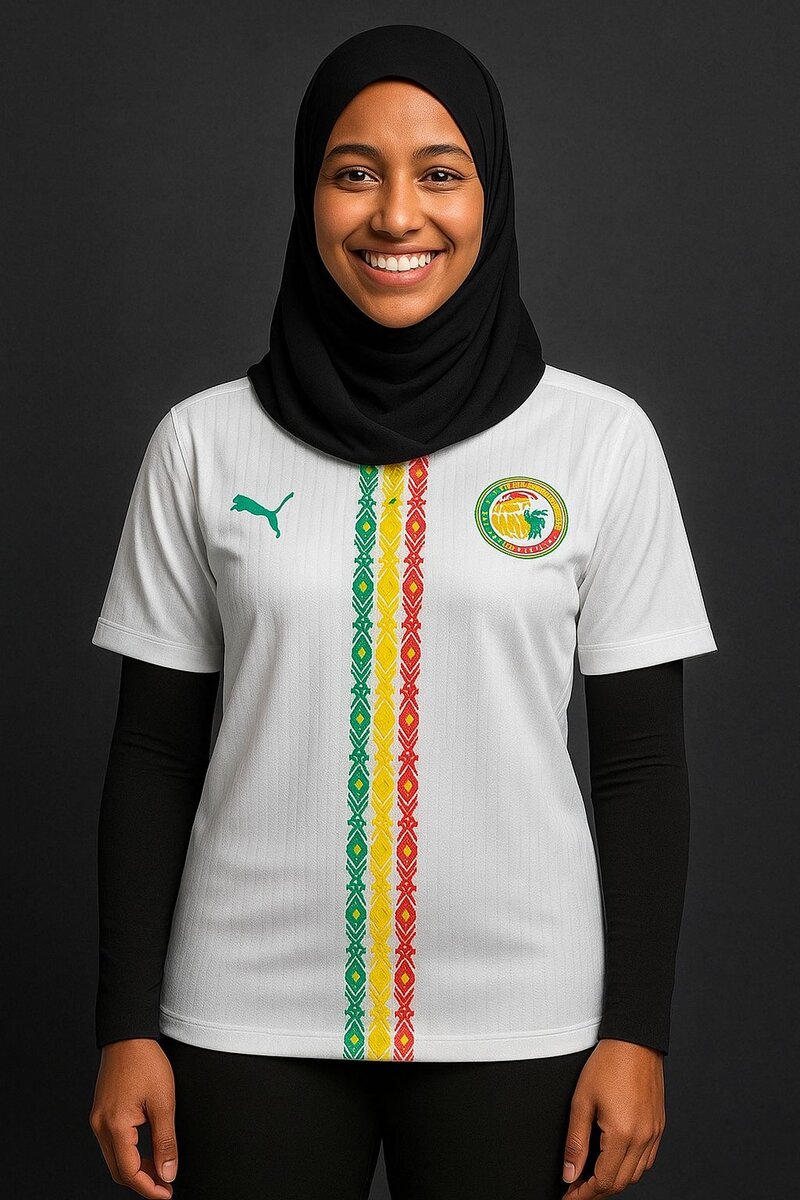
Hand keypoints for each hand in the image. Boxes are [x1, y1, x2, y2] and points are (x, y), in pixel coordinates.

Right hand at [89, 1038, 177, 1196]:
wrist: (128, 1035)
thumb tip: (168, 1172)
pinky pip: (112, 1144)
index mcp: (115, 1125)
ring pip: (114, 1159)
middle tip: (165, 1186)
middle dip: (142, 1182)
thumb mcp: (163, 1101)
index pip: (129, 1172)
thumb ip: (166, 1141)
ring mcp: (98, 1119)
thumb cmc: (145, 1061)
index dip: (149, 1188)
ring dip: (135, 1169)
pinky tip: (146, 1152)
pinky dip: (128, 1154)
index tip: (166, 1194)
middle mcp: (101, 1126)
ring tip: (159, 1170)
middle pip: (118, 1170)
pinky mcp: (101, 1113)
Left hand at [561, 1038, 665, 1196]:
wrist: (635, 1040)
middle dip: (597, 1192)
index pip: (603, 1181)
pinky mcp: (659, 1126)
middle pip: (620, 1183)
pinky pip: (647, 1160)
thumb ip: (576, 1142)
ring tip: (592, 1178)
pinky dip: (630, 1168)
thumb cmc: (609, 1063)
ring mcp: (654, 1133)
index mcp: (623, 1134)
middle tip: (576, 1189)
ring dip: (614, 1181)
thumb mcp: (582, 1101)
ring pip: (635, 1175)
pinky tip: (616, 1161)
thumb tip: (570, 1173)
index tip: (569, 1197)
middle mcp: (643, 1138)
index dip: (583, 1194)